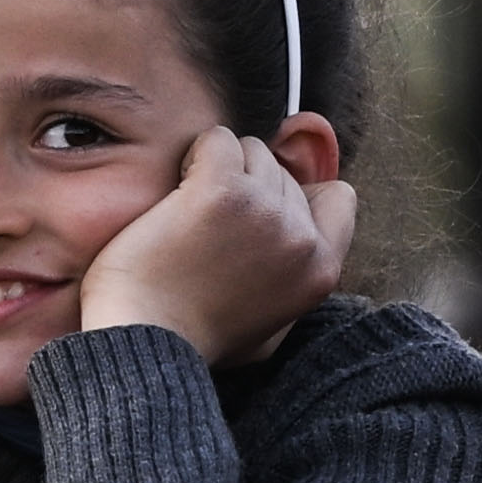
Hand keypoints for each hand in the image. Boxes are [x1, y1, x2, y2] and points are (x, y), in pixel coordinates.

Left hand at [82, 127, 354, 366]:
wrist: (144, 342)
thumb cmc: (198, 338)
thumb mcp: (274, 327)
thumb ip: (296, 279)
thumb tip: (305, 228)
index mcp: (321, 269)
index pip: (337, 195)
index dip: (298, 196)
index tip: (259, 214)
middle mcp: (301, 238)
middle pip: (283, 171)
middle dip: (248, 186)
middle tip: (209, 225)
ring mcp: (264, 209)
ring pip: (251, 150)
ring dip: (219, 169)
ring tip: (190, 212)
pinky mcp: (220, 189)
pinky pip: (217, 140)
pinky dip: (195, 156)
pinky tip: (178, 193)